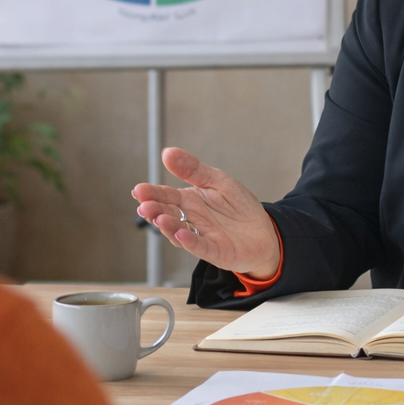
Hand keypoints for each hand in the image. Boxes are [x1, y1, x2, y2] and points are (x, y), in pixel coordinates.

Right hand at [132, 148, 281, 279]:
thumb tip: (167, 153)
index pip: (167, 196)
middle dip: (155, 210)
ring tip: (159, 218)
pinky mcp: (215, 251)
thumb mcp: (217, 180)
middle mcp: (191, 219)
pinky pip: (200, 247)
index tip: (139, 190)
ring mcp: (201, 236)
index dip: (152, 194)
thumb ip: (193, 169)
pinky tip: (181, 235)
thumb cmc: (239, 207)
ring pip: (179, 232)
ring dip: (168, 226)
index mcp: (189, 201)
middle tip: (144, 205)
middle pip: (168, 214)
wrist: (264, 231)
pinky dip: (190, 242)